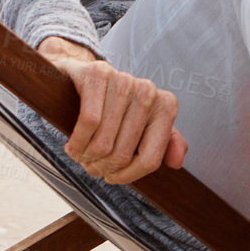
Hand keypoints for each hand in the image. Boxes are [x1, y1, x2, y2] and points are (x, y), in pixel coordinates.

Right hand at [36, 36, 187, 183]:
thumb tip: (176, 162)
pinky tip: (72, 146)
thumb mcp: (144, 126)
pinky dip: (77, 142)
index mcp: (165, 106)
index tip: (112, 176)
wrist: (87, 76)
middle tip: (91, 165)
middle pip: (122, 154)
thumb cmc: (116, 106)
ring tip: (81, 155)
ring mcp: (124, 80)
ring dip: (86, 156)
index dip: (127, 176)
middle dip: (102, 167)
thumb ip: (165, 144)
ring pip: (103, 142)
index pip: (149, 160)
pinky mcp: (98, 74)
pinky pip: (89, 122)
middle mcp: (148, 91)